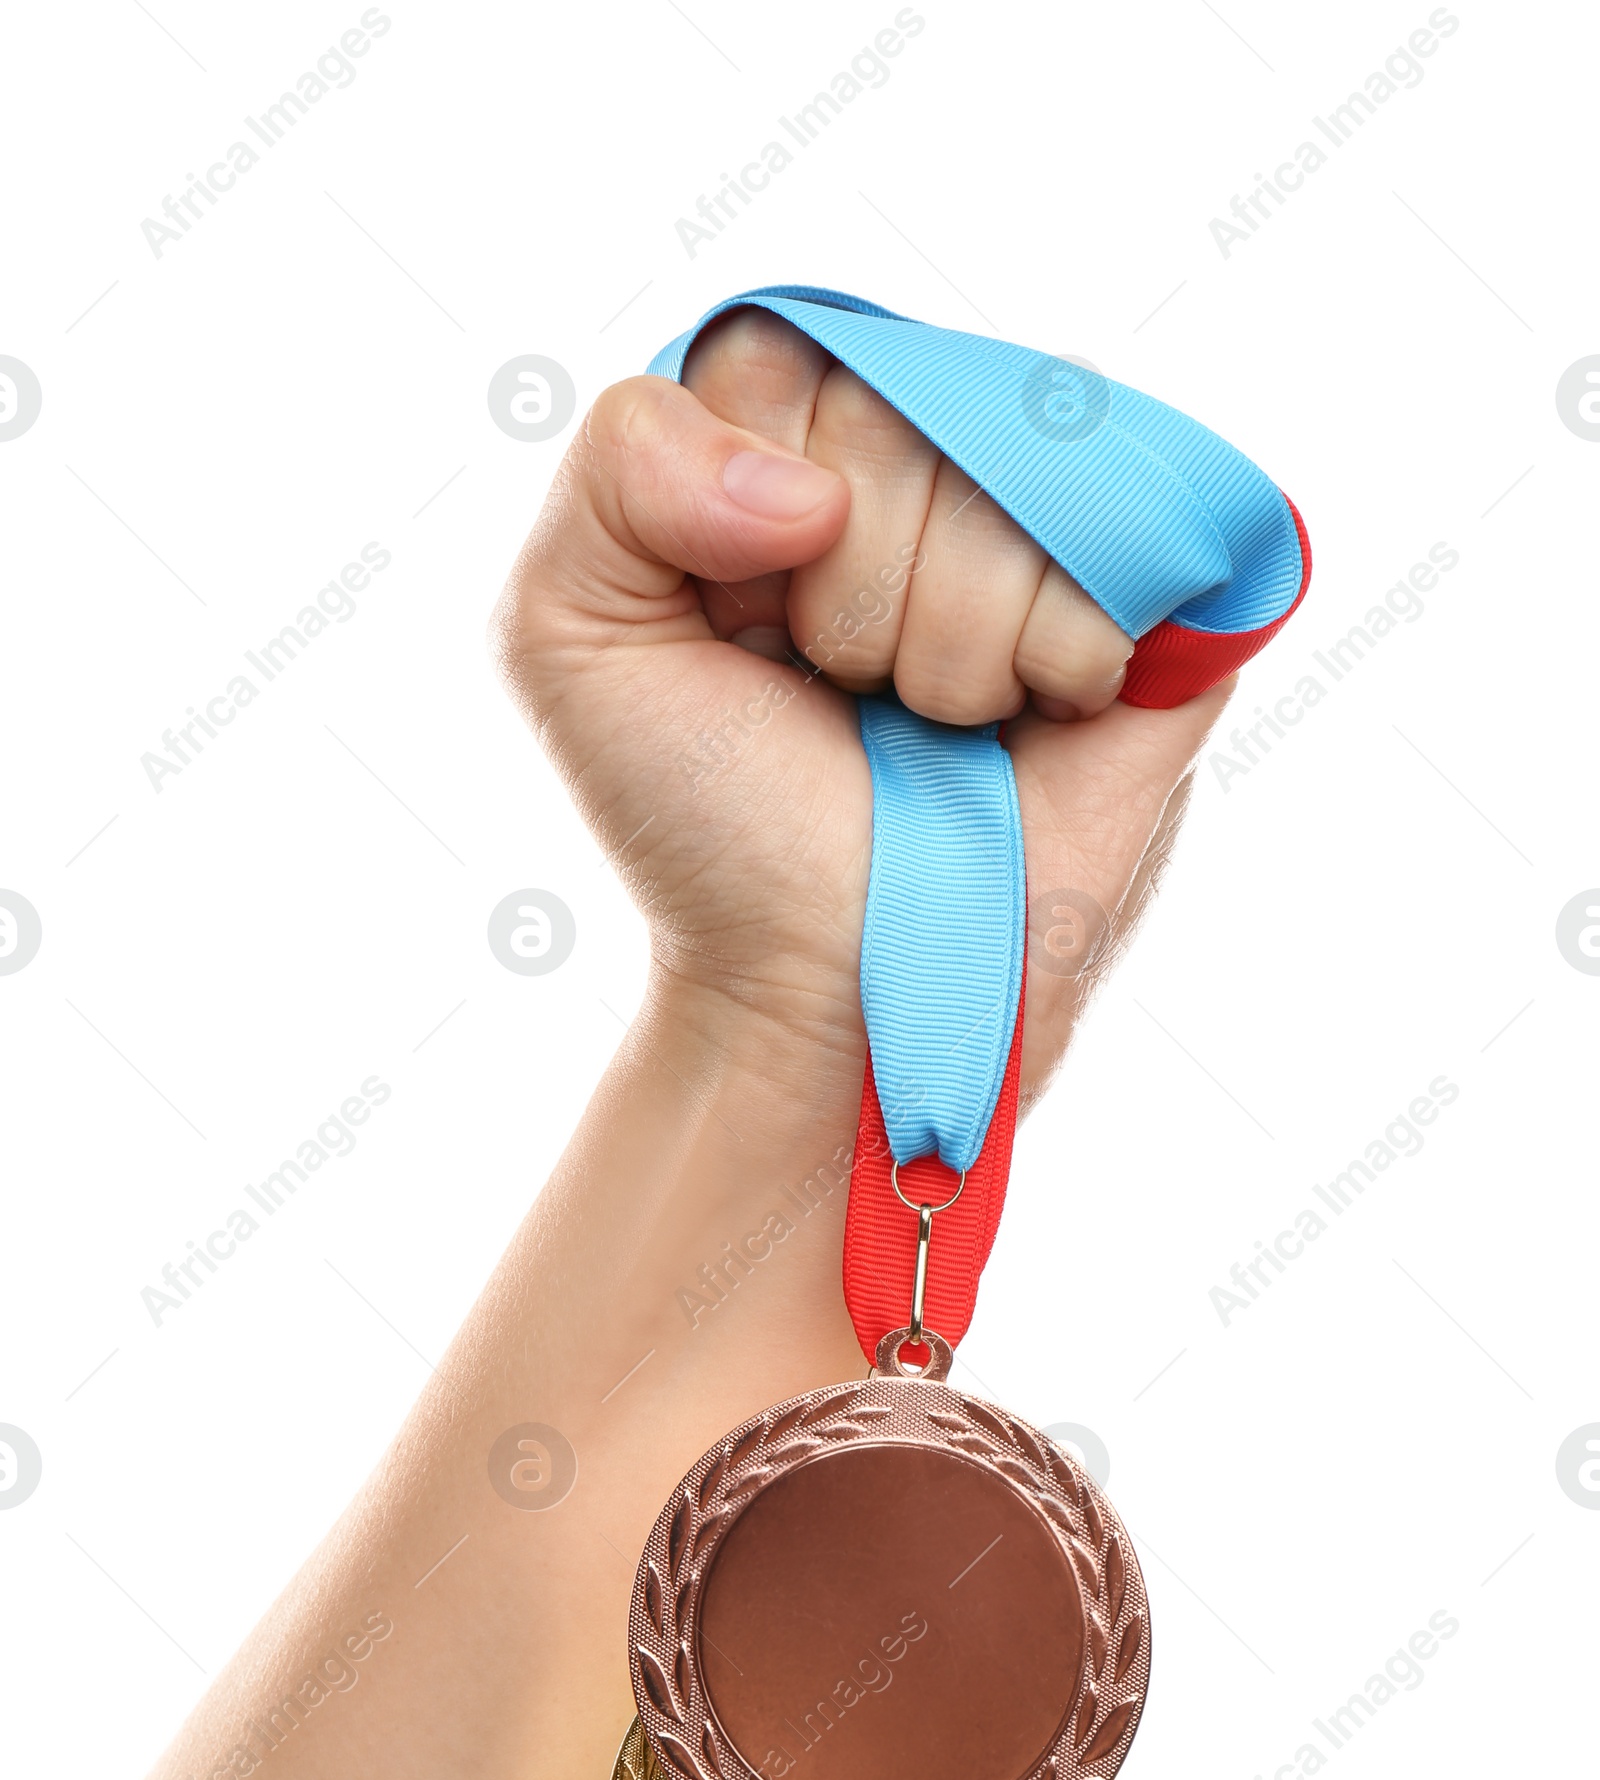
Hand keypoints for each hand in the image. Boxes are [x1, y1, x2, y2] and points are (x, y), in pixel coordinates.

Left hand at [492, 305, 1234, 1108]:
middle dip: (849, 597)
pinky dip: (1059, 660)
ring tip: (932, 723)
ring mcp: (1060, 518)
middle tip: (842, 692)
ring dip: (950, 649)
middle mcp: (938, 450)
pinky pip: (1133, 546)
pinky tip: (1029, 721)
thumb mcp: (570, 635)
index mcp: (798, 432)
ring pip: (1019, 483)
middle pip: (909, 411)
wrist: (825, 985)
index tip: (739, 626)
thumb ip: (617, 462)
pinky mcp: (1170, 596)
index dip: (746, 510)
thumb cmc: (707, 821)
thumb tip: (810, 487)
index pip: (784, 355)